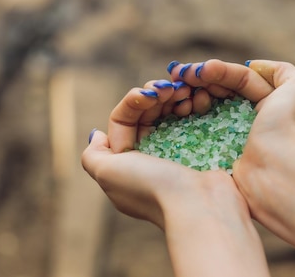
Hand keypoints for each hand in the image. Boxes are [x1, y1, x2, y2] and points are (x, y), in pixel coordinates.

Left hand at [82, 77, 269, 276]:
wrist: (200, 208)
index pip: (124, 120)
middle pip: (148, 114)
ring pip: (171, 115)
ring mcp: (178, 154)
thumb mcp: (107, 172)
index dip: (134, 101)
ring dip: (175, 97)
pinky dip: (193, 106)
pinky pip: (194, 121)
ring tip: (186, 90)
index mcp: (126, 164)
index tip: (148, 95)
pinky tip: (198, 98)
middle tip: (170, 87)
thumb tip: (96, 134)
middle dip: (156, 96)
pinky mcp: (201, 151)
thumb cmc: (151, 187)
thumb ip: (93, 154)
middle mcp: (150, 159)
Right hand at [168, 59, 294, 216]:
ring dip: (192, 94)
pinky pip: (198, 129)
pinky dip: (188, 114)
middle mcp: (252, 120)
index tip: (198, 69)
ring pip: (206, 107)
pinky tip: (179, 106)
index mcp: (271, 105)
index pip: (240, 79)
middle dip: (199, 79)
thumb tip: (252, 66)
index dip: (218, 70)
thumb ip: (281, 70)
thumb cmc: (288, 126)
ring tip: (180, 90)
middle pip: (220, 91)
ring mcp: (233, 138)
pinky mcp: (218, 155)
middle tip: (178, 75)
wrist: (277, 171)